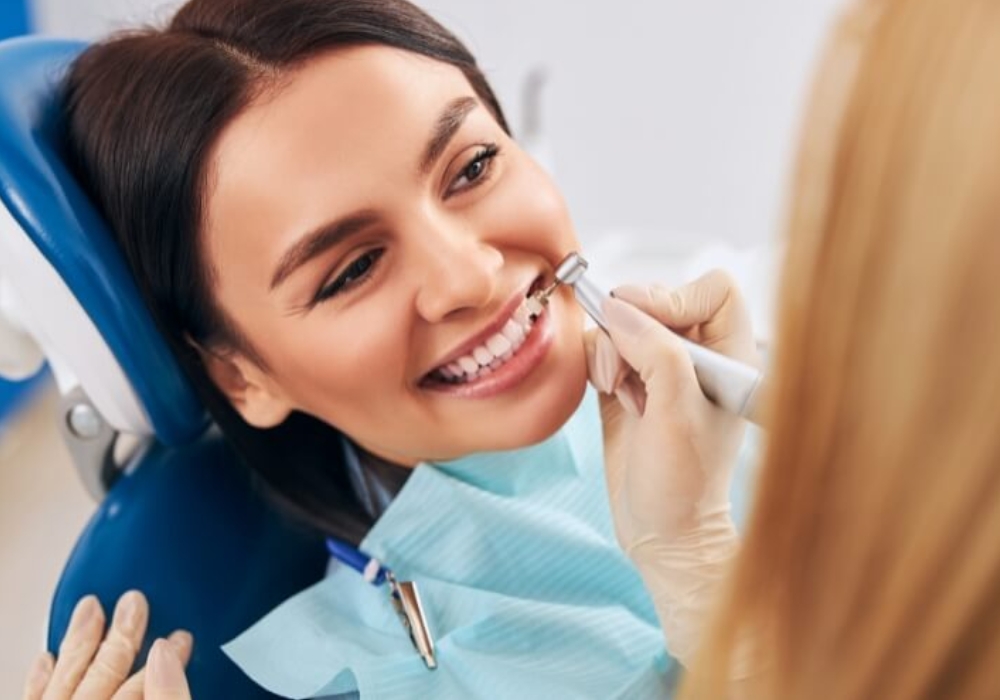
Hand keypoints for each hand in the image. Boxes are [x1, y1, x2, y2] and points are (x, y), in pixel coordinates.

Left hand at [22, 591, 192, 699]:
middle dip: (121, 635)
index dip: (167, 656)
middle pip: (104, 672)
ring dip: (80, 642)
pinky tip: (47, 657)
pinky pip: (35, 698)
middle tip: (134, 602)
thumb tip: (168, 655)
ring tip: (89, 609)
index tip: (181, 637)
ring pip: (68, 679)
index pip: (146, 683)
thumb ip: (169, 697)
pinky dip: (41, 677)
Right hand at [586, 270, 756, 662]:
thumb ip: (655, 352)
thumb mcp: (676, 413)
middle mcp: (697, 355)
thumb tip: (618, 308)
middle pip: (656, 300)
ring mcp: (658, 367)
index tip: (647, 327)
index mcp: (731, 356)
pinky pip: (601, 346)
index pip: (712, 289)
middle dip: (632, 328)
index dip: (675, 298)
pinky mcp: (626, 382)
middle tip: (628, 372)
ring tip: (622, 392)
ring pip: (622, 321)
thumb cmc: (684, 484)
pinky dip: (596, 361)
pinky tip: (610, 394)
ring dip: (611, 350)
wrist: (662, 533)